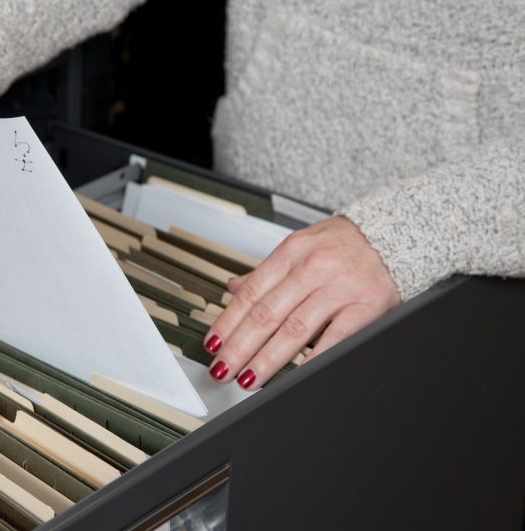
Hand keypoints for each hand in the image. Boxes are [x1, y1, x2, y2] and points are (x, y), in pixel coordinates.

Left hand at [204, 216, 400, 388]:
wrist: (398, 232)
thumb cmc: (347, 243)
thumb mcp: (301, 246)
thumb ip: (268, 271)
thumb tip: (234, 288)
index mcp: (292, 253)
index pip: (251, 294)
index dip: (228, 323)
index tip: (213, 345)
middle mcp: (312, 268)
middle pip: (266, 315)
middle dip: (240, 347)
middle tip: (223, 369)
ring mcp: (339, 288)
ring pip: (294, 330)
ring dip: (267, 360)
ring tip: (249, 379)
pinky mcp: (365, 306)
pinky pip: (334, 340)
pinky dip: (312, 361)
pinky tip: (294, 377)